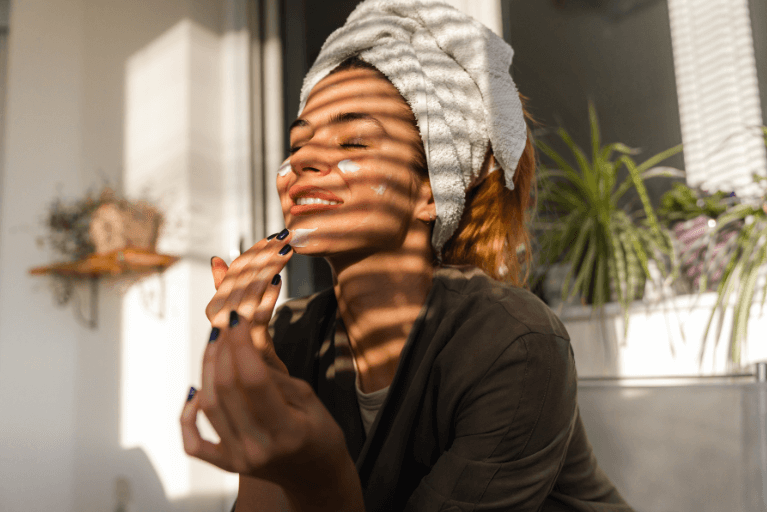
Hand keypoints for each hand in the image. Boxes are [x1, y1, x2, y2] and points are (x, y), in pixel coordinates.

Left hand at [180, 312, 351, 491]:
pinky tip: (195, 390)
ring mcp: (238, 459)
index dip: (242, 345)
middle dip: (223, 350)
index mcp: (286, 432)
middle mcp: (258, 448)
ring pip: (209, 405)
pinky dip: (187, 414)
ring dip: (207, 369)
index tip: (238, 321)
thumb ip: (275, 377)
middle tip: (226, 325)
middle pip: (226, 389)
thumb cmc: (319, 434)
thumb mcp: (310, 399)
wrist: (315, 475)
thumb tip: (244, 347)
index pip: (254, 380)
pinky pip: (193, 440)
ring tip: (215, 344)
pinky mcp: (225, 464)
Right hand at [205, 230, 293, 373]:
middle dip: (262, 256)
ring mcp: (235, 342)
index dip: (251, 254)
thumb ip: (231, 292)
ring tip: (285, 251)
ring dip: (266, 270)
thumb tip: (218, 259)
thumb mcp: (247, 323)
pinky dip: (266, 299)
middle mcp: (222, 328)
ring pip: (246, 298)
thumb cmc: (259, 361)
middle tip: (284, 236)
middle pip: (238, 283)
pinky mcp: (252, 354)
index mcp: (220, 316)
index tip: (272, 237)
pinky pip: (257, 321)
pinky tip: (278, 281)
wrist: (270, 401)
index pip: (232, 276)